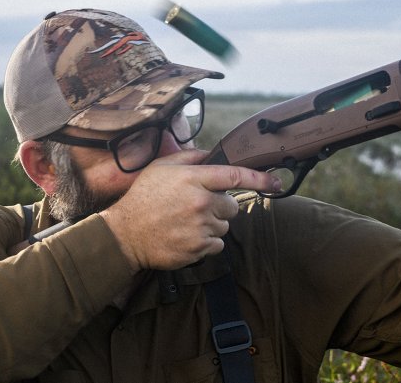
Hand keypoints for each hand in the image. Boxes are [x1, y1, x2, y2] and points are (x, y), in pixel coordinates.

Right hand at [100, 149, 280, 271]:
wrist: (124, 235)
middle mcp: (201, 202)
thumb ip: (189, 157)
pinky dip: (206, 242)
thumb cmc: (144, 198)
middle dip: (220, 205)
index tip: (276, 182)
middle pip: (232, 205)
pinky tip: (187, 236)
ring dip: (212, 224)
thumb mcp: (161, 167)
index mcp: (194, 179)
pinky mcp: (199, 248)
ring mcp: (200, 227)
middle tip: (196, 206)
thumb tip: (211, 153)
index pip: (235, 176)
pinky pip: (217, 244)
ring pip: (224, 225)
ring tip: (186, 222)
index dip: (260, 178)